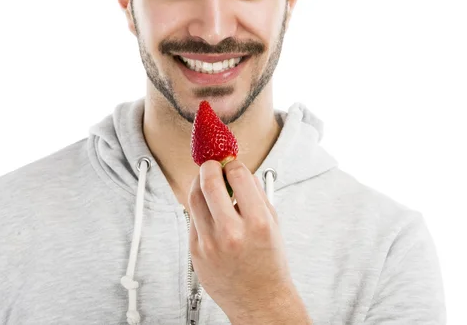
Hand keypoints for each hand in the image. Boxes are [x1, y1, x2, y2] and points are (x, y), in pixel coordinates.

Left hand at [188, 159, 309, 322]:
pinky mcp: (195, 251)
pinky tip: (209, 208)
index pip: (238, 176)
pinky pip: (192, 218)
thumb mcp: (273, 224)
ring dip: (199, 183)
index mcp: (257, 224)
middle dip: (210, 167)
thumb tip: (240, 170)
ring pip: (194, 198)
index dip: (233, 165)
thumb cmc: (269, 263)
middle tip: (212, 165)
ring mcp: (210, 243)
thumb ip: (257, 194)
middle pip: (208, 183)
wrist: (260, 301)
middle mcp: (231, 233)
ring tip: (207, 182)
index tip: (232, 164)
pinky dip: (200, 207)